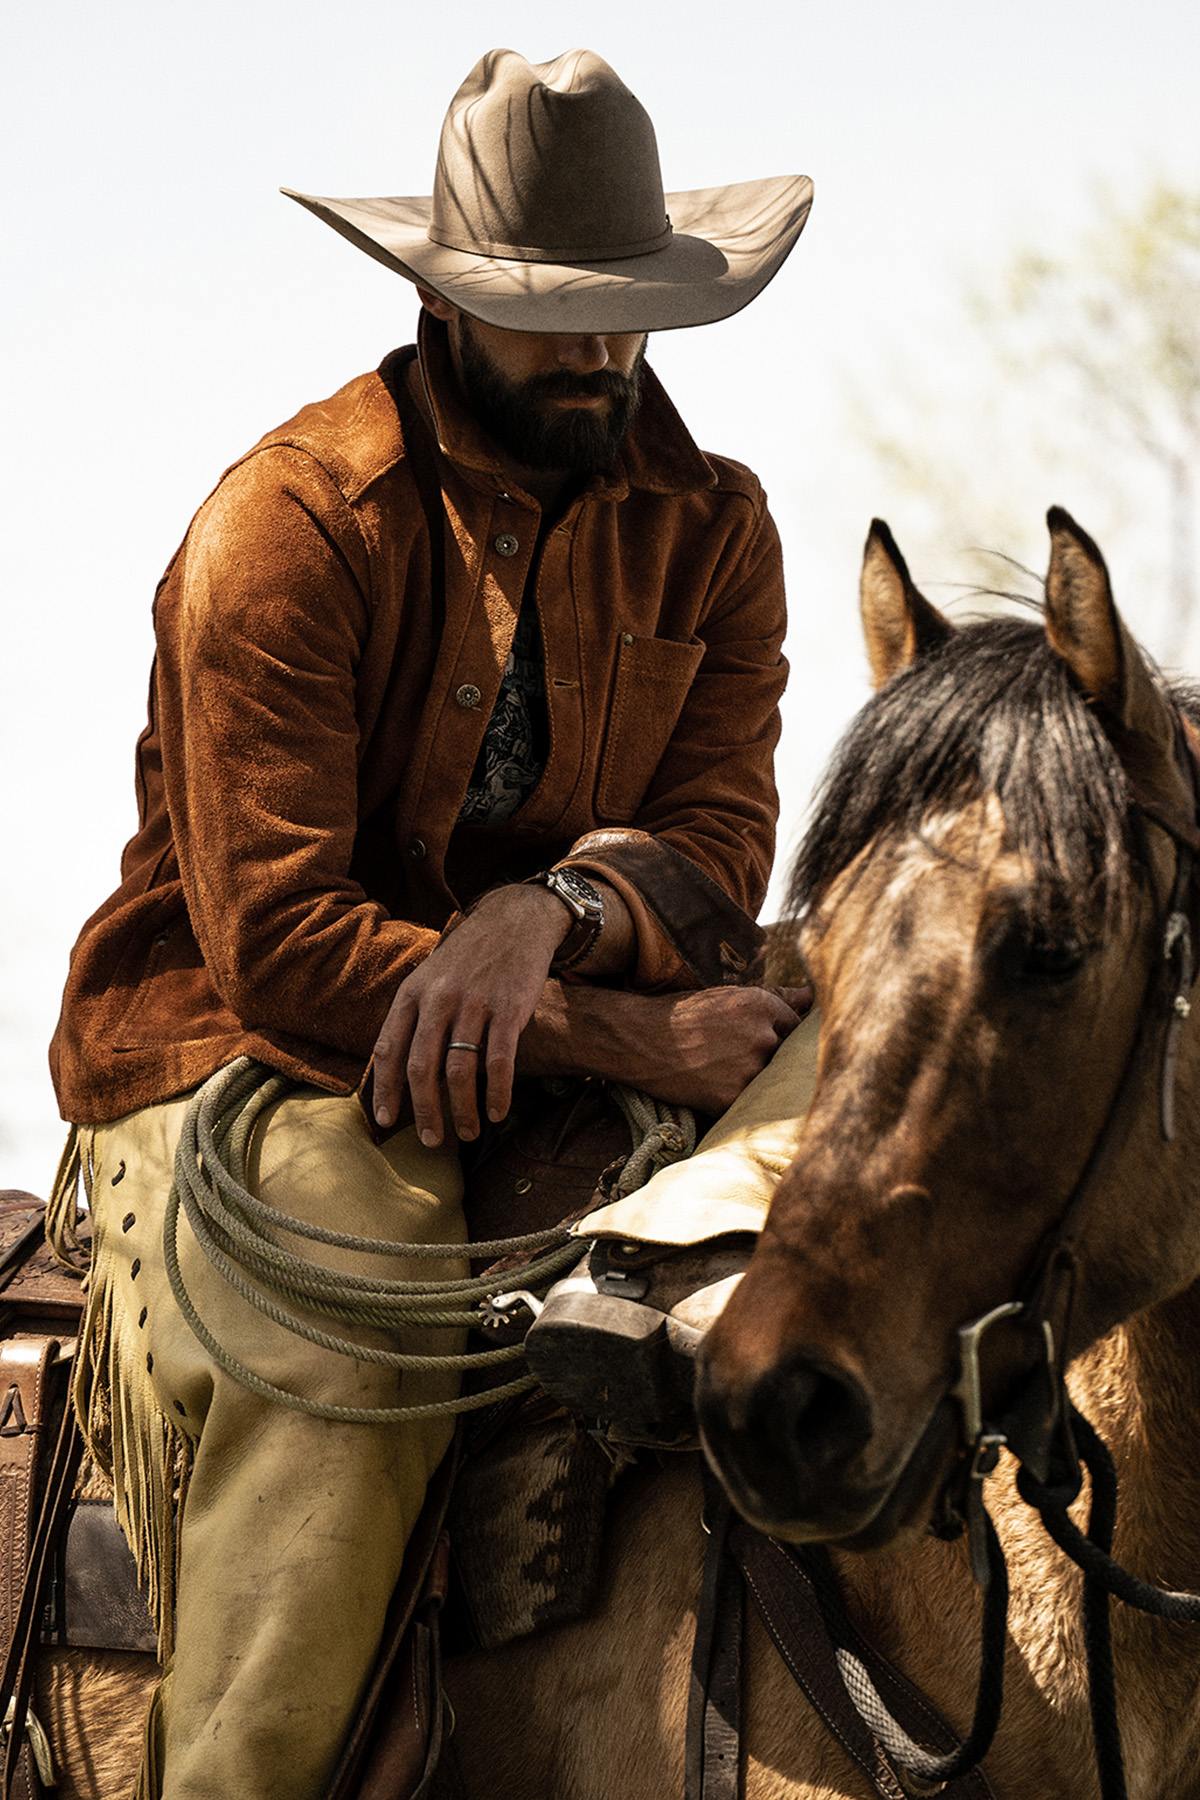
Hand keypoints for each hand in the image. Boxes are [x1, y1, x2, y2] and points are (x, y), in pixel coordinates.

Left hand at [371, 885, 570, 1144]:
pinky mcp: (509, 1008)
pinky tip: (498, 1112)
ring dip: (462, 1111)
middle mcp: (438, 998)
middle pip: (422, 1068)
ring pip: (460, 1071)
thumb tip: (397, 1069)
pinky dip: (497, 1094)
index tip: (385, 1121)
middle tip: (431, 1141)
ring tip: (468, 1133)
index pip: (388, 1049)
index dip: (385, 1090)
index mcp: (412, 993)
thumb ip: (414, 1016)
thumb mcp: (430, 976)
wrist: (515, 920)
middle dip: (425, 1112)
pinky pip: (499, 1062)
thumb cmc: (469, 957)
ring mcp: (474, 1003)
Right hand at [606, 984, 810, 1114]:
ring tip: (722, 1070)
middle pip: (787, 1056)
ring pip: (769, 1082)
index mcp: (762, 1005)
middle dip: (770, 1059)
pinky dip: (737, 1099)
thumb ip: (776, 998)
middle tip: (736, 1056)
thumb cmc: (681, 1014)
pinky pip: (748, 1104)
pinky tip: (714, 1085)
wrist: (639, 1040)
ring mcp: (748, 1069)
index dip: (779, 1035)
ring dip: (754, 1080)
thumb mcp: (726, 996)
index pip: (796, 1027)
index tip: (761, 1039)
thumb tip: (810, 994)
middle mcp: (761, 1036)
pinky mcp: (732, 1099)